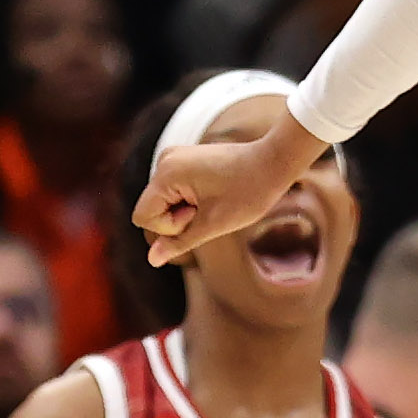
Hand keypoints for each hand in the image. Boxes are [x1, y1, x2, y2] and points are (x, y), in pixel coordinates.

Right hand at [135, 120, 318, 263]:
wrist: (274, 161)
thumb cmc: (248, 193)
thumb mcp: (212, 225)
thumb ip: (178, 242)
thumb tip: (152, 260)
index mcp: (166, 173)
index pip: (143, 217)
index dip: (169, 227)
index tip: (198, 214)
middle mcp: (164, 160)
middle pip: (151, 209)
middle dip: (177, 218)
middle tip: (209, 207)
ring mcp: (174, 157)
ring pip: (163, 202)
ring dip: (184, 210)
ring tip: (213, 199)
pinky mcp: (184, 160)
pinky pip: (173, 191)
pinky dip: (189, 200)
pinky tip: (212, 194)